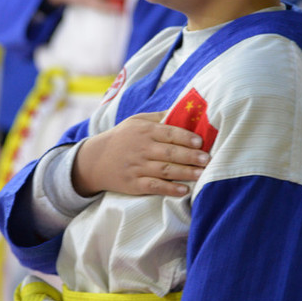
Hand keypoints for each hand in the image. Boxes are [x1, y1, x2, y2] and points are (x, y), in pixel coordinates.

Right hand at [72, 111, 209, 196]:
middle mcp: (141, 148)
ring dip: (185, 173)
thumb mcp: (136, 121)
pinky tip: (184, 190)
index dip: (185, 137)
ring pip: (165, 170)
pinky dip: (169, 189)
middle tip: (207, 159)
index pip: (168, 132)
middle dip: (190, 156)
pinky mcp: (133, 184)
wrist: (94, 160)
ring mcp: (137, 167)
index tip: (200, 141)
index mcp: (144, 131)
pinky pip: (154, 187)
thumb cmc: (122, 138)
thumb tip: (184, 110)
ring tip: (202, 174)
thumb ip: (159, 117)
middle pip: (169, 152)